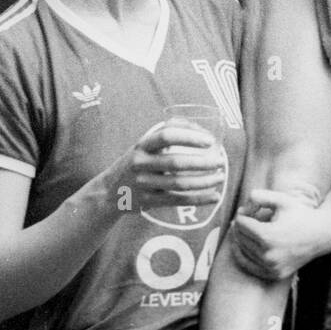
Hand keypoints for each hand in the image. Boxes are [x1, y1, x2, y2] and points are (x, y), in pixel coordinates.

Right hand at [98, 121, 226, 211]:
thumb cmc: (137, 162)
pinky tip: (215, 196)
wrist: (109, 192)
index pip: (166, 136)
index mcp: (142, 145)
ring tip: (221, 177)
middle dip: (203, 162)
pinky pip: (178, 200)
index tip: (210, 140)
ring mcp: (143, 184)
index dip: (189, 137)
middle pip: (176, 163)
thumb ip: (168, 133)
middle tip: (221, 161)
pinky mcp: (148, 201)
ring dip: (204, 181)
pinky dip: (199, 199)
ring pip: (179, 184)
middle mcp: (140, 163)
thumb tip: (201, 128)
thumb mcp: (145, 145)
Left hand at [232, 187, 330, 280]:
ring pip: (242, 252)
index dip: (242, 213)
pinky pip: (249, 267)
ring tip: (248, 228)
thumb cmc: (300, 213)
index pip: (241, 223)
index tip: (249, 209)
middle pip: (240, 237)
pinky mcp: (274, 274)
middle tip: (248, 216)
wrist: (321, 234)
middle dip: (240, 225)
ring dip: (241, 239)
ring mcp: (271, 267)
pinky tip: (242, 245)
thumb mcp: (281, 199)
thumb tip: (242, 209)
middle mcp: (268, 255)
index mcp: (268, 236)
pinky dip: (242, 256)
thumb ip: (258, 196)